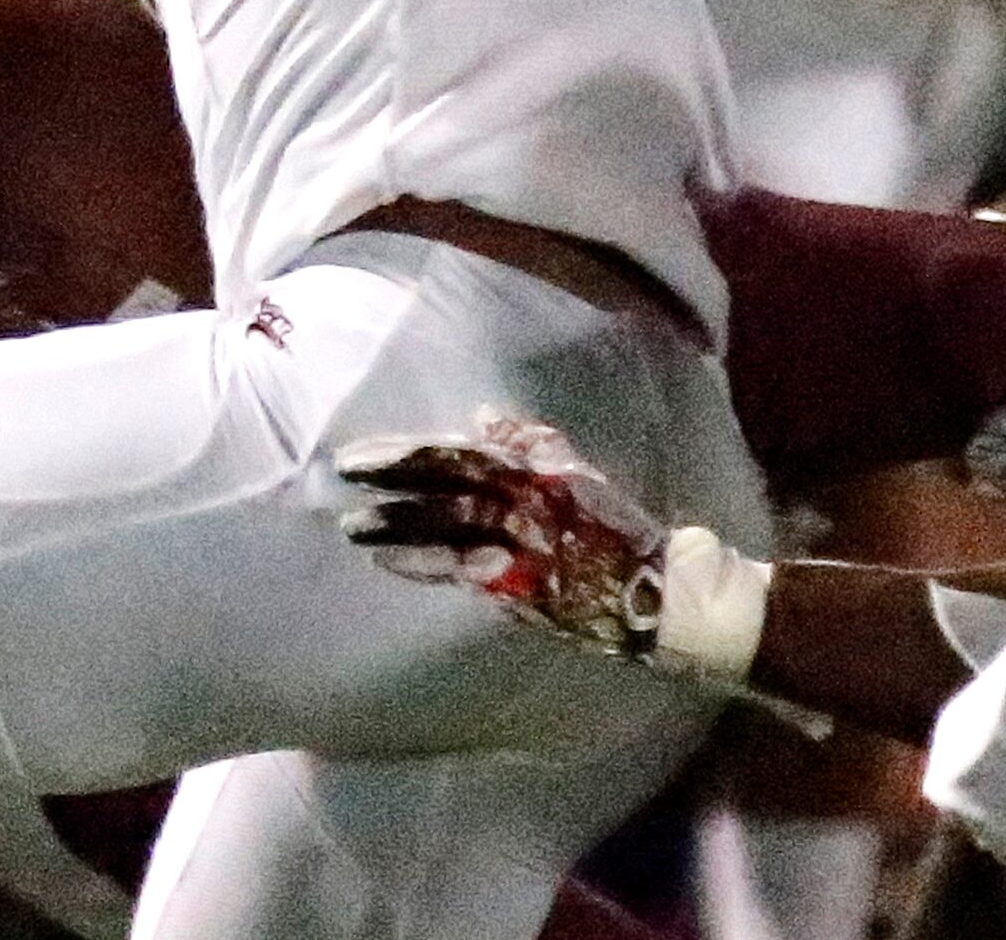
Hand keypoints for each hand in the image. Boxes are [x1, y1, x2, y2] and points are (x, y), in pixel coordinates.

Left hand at [336, 413, 667, 660]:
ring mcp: (523, 548)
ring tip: (350, 525)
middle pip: (445, 487)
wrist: (664, 590)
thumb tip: (485, 415)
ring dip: (395, 527)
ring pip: (447, 531)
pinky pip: (463, 574)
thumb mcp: (575, 474)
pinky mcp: (524, 589)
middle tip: (342, 474)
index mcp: (535, 472)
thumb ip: (530, 444)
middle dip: (391, 481)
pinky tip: (387, 561)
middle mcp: (525, 505)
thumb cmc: (614, 528)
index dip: (408, 453)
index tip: (361, 454)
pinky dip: (422, 566)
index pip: (458, 455)